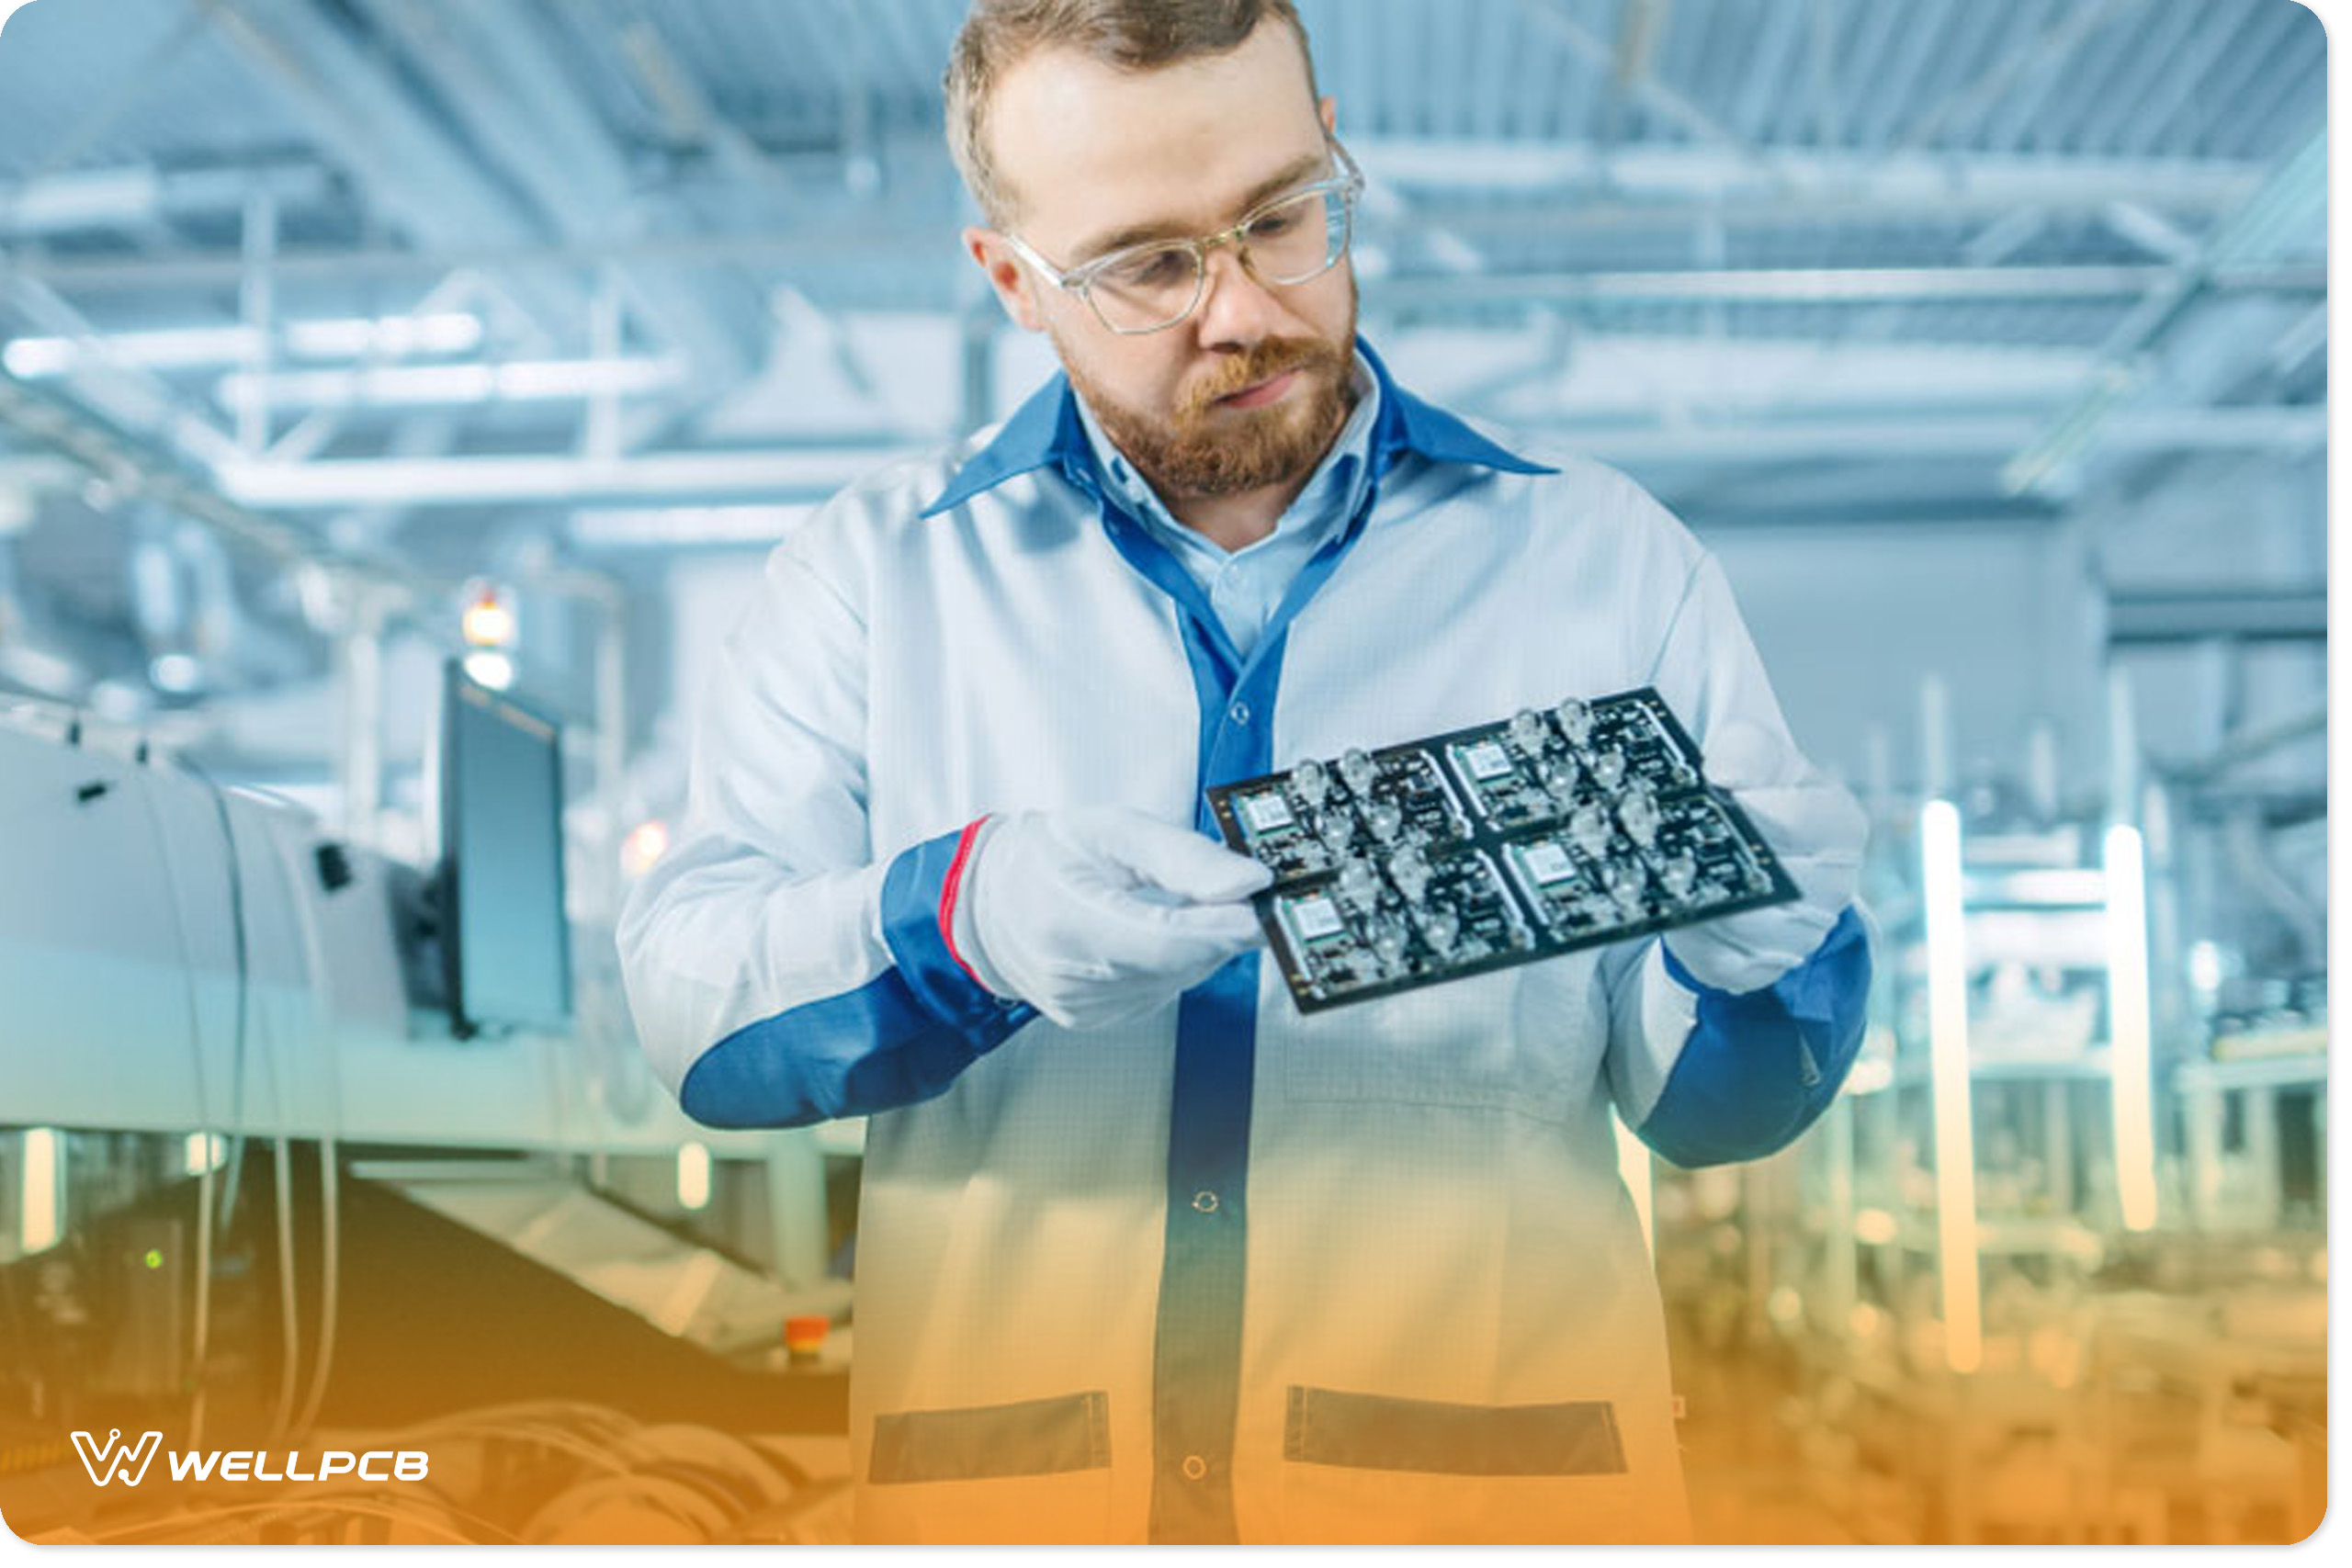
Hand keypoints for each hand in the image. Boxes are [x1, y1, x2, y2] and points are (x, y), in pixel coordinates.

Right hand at [957, 806, 1273, 1028]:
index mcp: (1066, 920)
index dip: (1223, 926)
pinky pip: (1159, 992)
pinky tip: (1155, 933)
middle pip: (1179, 962)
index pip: (1166, 940)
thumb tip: (1248, 881)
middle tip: (1243, 893)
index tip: (1264, 905)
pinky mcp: (1093, 1021)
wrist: (989, 899)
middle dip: (1220, 928)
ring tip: (1181, 903)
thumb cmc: (1047, 856)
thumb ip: (1184, 855)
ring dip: (1197, 944)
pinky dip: (1172, 963)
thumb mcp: (1113, 830)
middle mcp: (1071, 977)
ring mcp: (1082, 1007)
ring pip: (1177, 980)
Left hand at [1666, 721, 1865, 993]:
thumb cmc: (1764, 799)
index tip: (1713, 791)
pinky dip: (1697, 938)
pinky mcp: (1766, 964)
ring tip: (1670, 875)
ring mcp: (1804, 932)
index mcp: (1840, 824)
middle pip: (1774, 879)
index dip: (1754, 807)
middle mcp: (1834, 884)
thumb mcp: (1763, 762)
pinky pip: (1727, 960)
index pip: (1803, 817)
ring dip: (1705, 902)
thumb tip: (1724, 772)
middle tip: (1675, 842)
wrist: (1757, 855)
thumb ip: (1749, 750)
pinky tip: (1678, 911)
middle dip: (1721, 860)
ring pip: (1747, 925)